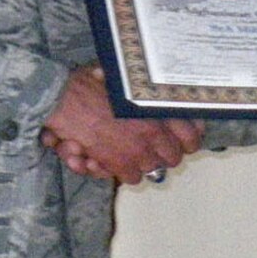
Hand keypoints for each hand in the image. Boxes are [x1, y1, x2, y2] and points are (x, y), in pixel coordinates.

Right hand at [42, 67, 202, 182]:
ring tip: (134, 151)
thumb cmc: (91, 83)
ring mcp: (135, 152)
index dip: (190, 139)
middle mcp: (151, 135)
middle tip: (157, 146)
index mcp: (158, 112)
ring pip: (153, 169)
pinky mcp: (117, 164)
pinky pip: (132, 177)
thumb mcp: (126, 80)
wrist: (65, 98)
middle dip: (165, 153)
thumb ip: (147, 90)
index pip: (191, 136)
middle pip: (173, 157)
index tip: (187, 138)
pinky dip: (125, 171)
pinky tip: (117, 158)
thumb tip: (161, 90)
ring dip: (145, 162)